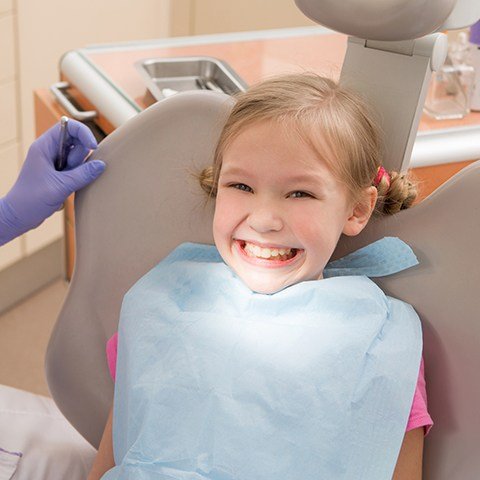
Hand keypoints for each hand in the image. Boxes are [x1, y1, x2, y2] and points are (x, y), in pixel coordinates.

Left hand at [0, 119, 105, 244]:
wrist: (19, 216)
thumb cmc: (30, 200)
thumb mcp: (60, 186)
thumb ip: (83, 174)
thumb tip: (101, 165)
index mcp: (44, 146)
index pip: (68, 127)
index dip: (84, 133)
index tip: (93, 147)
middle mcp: (49, 151)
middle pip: (76, 142)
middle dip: (80, 157)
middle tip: (70, 172)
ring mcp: (54, 162)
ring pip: (78, 157)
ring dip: (79, 169)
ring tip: (67, 182)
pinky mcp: (59, 173)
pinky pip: (76, 168)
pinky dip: (78, 176)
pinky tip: (70, 186)